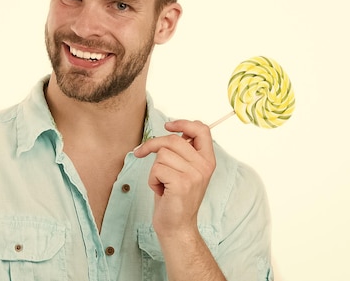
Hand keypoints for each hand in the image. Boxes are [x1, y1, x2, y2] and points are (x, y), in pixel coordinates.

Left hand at [133, 120, 215, 236]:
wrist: (177, 227)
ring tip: (163, 183)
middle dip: (152, 145)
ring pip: (162, 155)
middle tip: (141, 152)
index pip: (202, 129)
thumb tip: (172, 130)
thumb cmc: (176, 197)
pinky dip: (152, 180)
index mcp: (208, 160)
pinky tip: (161, 191)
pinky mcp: (181, 184)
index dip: (183, 123)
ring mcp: (194, 175)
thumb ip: (184, 151)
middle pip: (173, 140)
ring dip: (155, 169)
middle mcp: (204, 166)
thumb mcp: (186, 171)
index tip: (168, 126)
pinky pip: (156, 169)